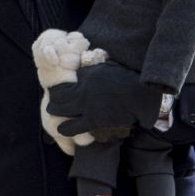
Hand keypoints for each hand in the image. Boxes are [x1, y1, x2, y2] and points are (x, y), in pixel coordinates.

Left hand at [47, 61, 161, 136]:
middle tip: (54, 106)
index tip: (55, 94)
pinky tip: (62, 130)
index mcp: (84, 77)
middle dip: (53, 103)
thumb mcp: (106, 66)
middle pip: (56, 100)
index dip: (55, 91)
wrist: (141, 93)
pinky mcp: (93, 121)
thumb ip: (90, 69)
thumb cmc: (127, 77)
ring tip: (57, 118)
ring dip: (57, 116)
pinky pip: (73, 128)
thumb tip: (81, 69)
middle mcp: (81, 92)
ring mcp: (86, 107)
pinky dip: (66, 129)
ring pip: (60, 113)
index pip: (59, 86)